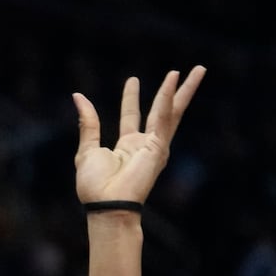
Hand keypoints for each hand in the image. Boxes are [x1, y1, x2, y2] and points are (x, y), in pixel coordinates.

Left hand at [73, 66, 204, 206]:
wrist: (106, 205)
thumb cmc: (95, 186)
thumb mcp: (87, 148)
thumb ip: (88, 122)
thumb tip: (78, 96)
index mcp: (127, 146)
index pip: (132, 115)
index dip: (131, 97)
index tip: (133, 80)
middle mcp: (145, 145)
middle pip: (162, 111)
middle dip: (173, 91)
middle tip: (180, 71)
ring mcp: (155, 146)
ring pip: (172, 111)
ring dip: (184, 90)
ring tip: (197, 70)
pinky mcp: (159, 147)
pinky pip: (164, 118)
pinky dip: (167, 99)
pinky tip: (173, 82)